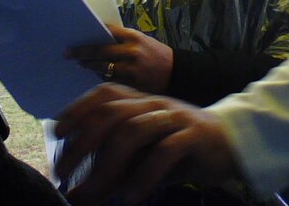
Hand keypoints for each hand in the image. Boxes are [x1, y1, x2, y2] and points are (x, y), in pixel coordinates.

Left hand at [54, 83, 238, 205]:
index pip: (106, 93)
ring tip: (90, 195)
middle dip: (82, 143)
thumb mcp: (144, 154)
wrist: (232, 142)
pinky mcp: (194, 135)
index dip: (78, 108)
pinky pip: (164, 151)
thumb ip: (116, 164)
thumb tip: (78, 190)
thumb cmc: (181, 148)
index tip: (57, 132)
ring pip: (133, 131)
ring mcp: (175, 117)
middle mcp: (156, 103)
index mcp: (142, 102)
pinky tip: (130, 198)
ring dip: (106, 166)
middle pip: (112, 112)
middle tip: (64, 173)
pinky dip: (142, 176)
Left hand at [67, 24, 173, 93]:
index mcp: (135, 37)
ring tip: (80, 64)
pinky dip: (101, 76)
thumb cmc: (157, 56)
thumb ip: (123, 42)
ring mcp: (131, 68)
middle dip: (82, 52)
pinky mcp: (131, 83)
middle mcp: (132, 51)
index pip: (108, 30)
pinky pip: (110, 79)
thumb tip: (99, 40)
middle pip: (100, 50)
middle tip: (68, 53)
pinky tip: (95, 74)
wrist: (177, 73)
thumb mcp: (143, 42)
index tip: (78, 33)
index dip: (92, 32)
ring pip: (102, 66)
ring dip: (89, 66)